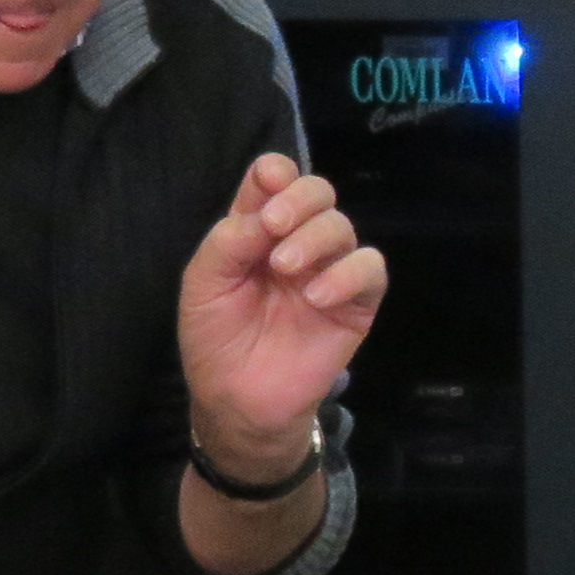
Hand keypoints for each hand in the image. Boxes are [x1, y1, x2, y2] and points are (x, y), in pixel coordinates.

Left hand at [179, 153, 386, 461]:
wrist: (238, 401)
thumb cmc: (215, 340)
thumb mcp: (203, 284)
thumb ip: (229, 241)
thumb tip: (266, 213)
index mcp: (257, 230)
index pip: (275, 180)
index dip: (275, 174)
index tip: (267, 185)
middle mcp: (297, 242)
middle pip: (317, 192)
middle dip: (300, 198)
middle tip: (274, 226)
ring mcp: (329, 271)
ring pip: (343, 227)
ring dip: (315, 238)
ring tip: (286, 269)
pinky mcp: (356, 304)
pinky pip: (370, 270)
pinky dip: (347, 274)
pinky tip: (316, 297)